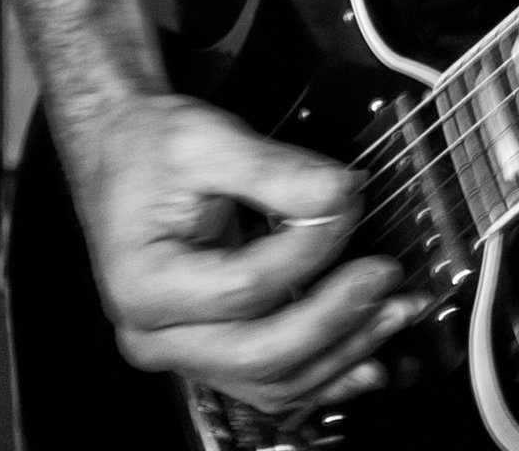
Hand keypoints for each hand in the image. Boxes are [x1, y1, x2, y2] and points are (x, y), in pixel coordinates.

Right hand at [65, 92, 429, 417]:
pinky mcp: (212, 351)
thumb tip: (340, 193)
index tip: (347, 201)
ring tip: (396, 312)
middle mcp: (157, 336)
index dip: (306, 249)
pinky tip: (370, 359)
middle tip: (385, 274)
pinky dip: (326, 373)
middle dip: (335, 317)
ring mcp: (184, 352)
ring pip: (273, 379)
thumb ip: (274, 168)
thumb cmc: (151, 149)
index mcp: (145, 284)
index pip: (244, 287)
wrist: (122, 158)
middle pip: (259, 352)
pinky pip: (272, 381)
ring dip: (343, 350)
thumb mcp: (205, 138)